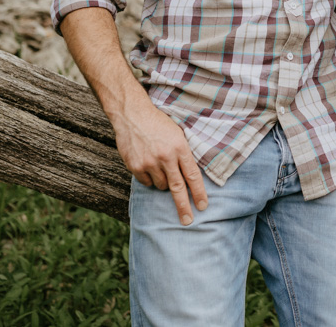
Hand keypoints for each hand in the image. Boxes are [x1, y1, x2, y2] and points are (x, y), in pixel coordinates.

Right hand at [113, 97, 207, 225]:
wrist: (132, 115)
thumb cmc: (159, 124)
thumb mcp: (178, 134)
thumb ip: (184, 154)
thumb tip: (191, 177)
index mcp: (180, 147)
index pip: (192, 175)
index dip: (199, 192)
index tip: (203, 206)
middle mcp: (166, 157)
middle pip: (177, 188)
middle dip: (184, 206)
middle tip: (188, 221)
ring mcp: (149, 162)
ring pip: (161, 185)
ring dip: (164, 183)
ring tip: (162, 167)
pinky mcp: (135, 166)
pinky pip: (147, 182)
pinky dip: (150, 179)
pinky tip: (149, 166)